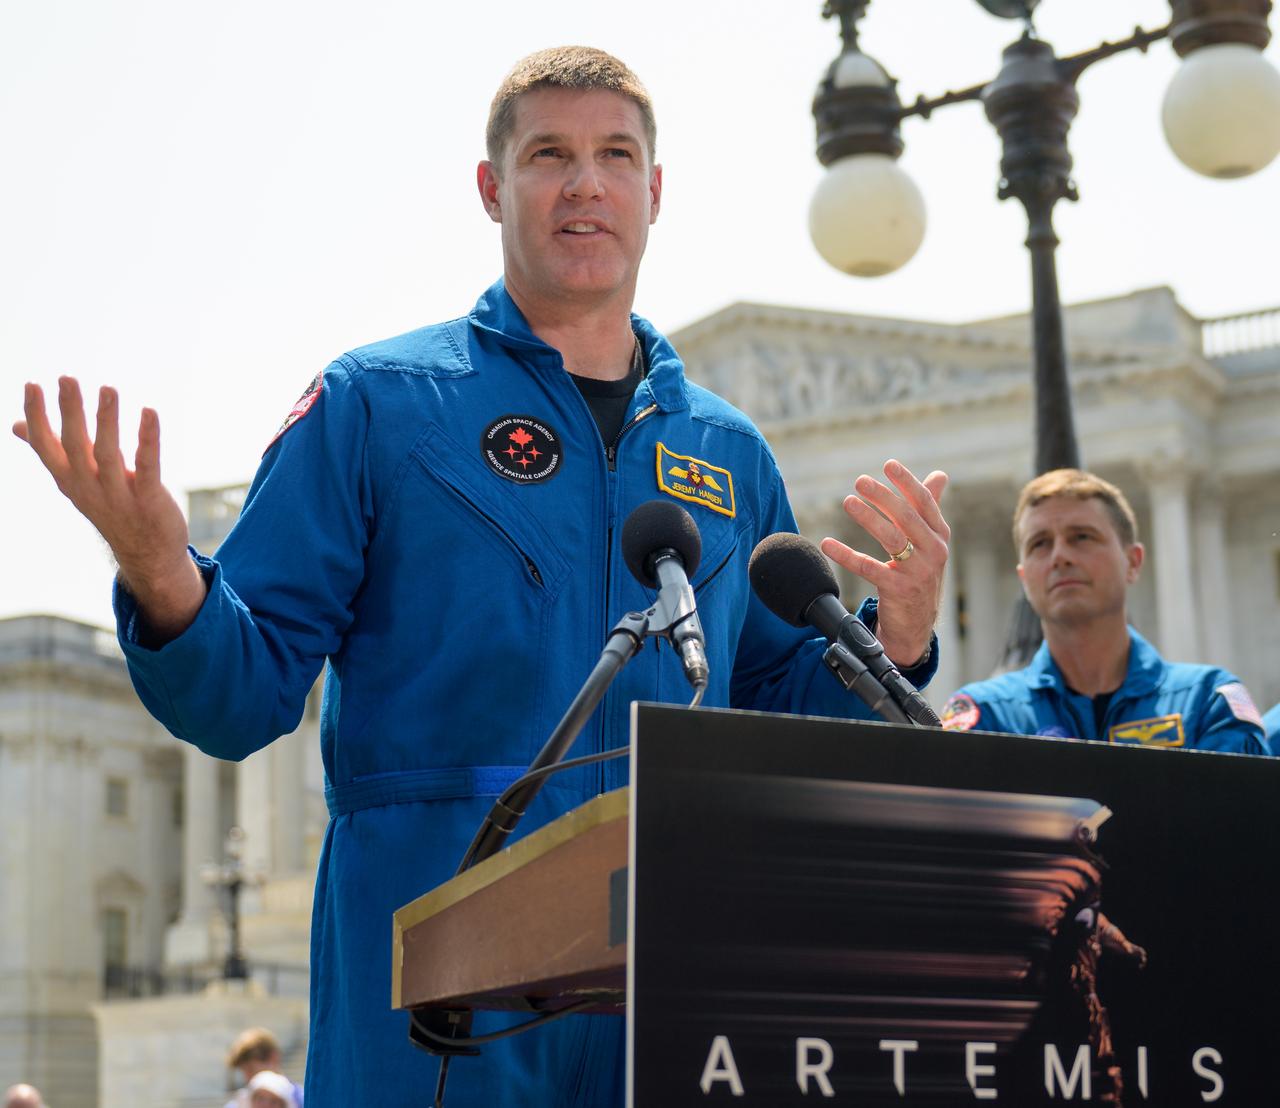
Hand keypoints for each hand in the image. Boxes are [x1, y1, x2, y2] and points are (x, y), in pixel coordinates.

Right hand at [14, 377, 205, 640]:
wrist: (148, 556)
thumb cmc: (111, 507)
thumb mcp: (76, 481)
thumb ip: (52, 451)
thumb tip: (15, 425)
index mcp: (68, 479)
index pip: (44, 446)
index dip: (37, 416)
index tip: (32, 384)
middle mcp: (88, 487)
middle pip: (74, 445)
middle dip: (69, 411)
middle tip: (67, 378)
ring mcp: (118, 495)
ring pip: (108, 454)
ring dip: (107, 420)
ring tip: (108, 388)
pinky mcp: (148, 499)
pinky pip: (148, 466)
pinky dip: (148, 439)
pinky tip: (149, 412)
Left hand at [819, 459, 948, 667]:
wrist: (916, 625)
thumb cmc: (919, 575)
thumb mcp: (929, 543)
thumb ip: (929, 509)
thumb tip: (940, 475)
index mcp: (940, 536)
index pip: (925, 503)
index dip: (907, 482)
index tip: (888, 464)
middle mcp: (934, 551)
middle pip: (907, 517)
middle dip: (883, 496)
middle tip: (860, 481)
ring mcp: (918, 572)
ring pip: (891, 538)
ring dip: (868, 517)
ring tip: (848, 501)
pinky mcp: (899, 590)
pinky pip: (869, 568)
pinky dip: (846, 554)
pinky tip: (827, 543)